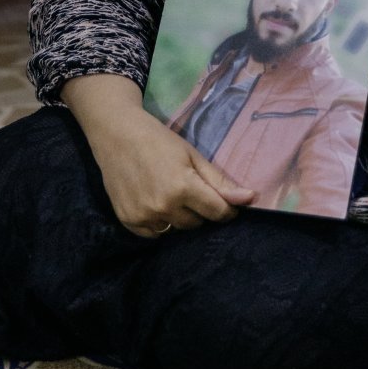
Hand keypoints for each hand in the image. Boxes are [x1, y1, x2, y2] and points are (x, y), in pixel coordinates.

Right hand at [62, 72, 253, 236]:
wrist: (116, 135)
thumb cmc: (158, 140)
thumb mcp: (192, 155)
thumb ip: (220, 181)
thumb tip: (250, 199)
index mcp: (183, 187)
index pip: (218, 212)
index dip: (226, 209)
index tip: (226, 202)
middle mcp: (163, 206)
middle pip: (197, 223)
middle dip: (200, 209)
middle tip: (189, 188)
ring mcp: (144, 216)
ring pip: (176, 229)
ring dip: (179, 217)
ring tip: (170, 193)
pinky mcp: (128, 221)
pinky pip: (155, 234)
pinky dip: (159, 222)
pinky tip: (154, 201)